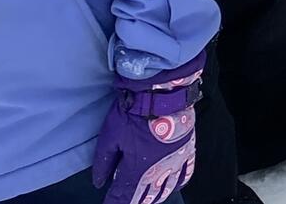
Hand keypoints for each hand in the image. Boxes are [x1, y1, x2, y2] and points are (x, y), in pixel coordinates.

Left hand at [92, 53, 203, 203]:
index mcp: (136, 169)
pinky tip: (174, 185)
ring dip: (155, 196)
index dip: (113, 203)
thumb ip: (103, 162)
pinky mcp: (187, 149)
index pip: (122, 197)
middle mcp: (158, 170)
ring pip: (166, 189)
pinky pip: (186, 172)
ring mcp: (175, 161)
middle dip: (135, 202)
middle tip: (128, 201)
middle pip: (145, 197)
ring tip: (148, 198)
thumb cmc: (134, 113)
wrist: (163, 92)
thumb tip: (98, 181)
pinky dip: (179, 182)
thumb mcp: (110, 136)